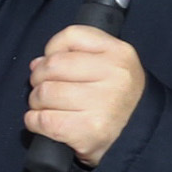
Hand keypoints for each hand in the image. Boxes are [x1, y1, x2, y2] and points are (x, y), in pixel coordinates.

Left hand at [26, 24, 146, 168]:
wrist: (137, 135)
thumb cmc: (114, 97)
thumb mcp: (108, 65)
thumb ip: (75, 55)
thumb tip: (36, 64)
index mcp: (119, 54)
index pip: (71, 35)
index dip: (52, 49)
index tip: (53, 64)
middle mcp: (115, 76)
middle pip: (51, 66)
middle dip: (38, 79)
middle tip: (46, 90)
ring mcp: (103, 105)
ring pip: (44, 93)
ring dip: (36, 102)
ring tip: (48, 107)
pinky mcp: (89, 131)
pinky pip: (42, 120)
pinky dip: (34, 121)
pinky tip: (44, 123)